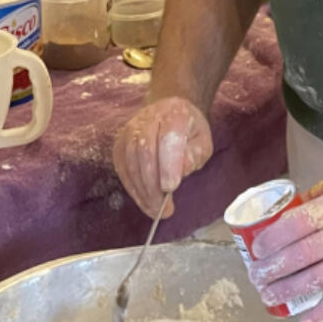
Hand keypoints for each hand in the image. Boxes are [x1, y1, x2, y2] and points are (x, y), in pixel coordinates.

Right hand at [113, 97, 212, 218]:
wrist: (168, 111)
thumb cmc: (189, 130)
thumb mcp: (203, 141)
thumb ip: (194, 155)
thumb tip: (180, 171)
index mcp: (174, 113)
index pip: (168, 138)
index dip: (168, 164)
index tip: (171, 188)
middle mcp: (148, 118)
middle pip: (144, 151)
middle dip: (152, 183)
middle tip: (162, 208)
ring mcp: (130, 129)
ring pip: (129, 160)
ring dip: (140, 189)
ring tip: (154, 210)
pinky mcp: (119, 143)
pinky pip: (121, 167)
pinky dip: (131, 187)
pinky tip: (143, 201)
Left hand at [246, 160, 322, 321]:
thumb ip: (317, 198)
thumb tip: (288, 216)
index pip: (296, 225)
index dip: (272, 241)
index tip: (255, 250)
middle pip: (303, 256)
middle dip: (274, 270)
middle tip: (256, 278)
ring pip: (320, 278)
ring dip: (290, 291)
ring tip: (270, 297)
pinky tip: (306, 320)